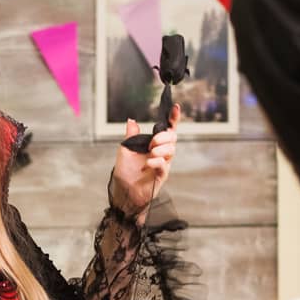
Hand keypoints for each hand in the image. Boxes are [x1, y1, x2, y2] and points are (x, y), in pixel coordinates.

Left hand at [109, 104, 179, 221]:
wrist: (124, 192)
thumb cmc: (125, 173)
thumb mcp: (125, 149)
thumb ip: (131, 135)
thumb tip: (132, 120)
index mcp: (154, 145)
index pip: (167, 129)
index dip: (173, 118)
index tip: (176, 107)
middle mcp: (161, 153)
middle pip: (173, 138)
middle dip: (163, 136)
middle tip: (151, 143)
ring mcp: (163, 164)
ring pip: (171, 150)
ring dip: (160, 149)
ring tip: (149, 154)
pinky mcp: (161, 176)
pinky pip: (164, 165)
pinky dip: (156, 161)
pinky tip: (147, 164)